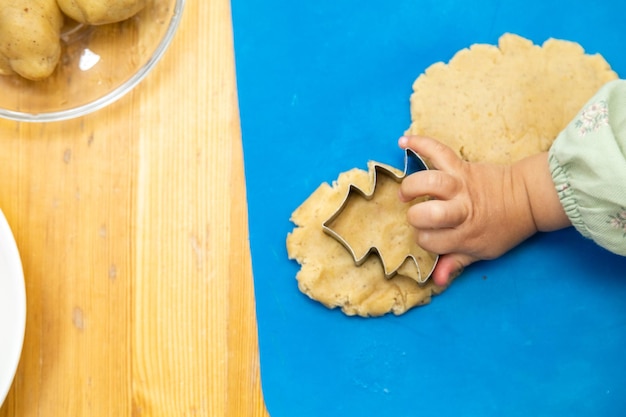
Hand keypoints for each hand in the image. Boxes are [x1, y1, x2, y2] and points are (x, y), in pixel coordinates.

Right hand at [398, 136, 563, 285]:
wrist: (527, 198)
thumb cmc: (503, 228)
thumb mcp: (483, 252)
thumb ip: (457, 263)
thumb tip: (436, 280)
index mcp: (464, 234)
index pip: (428, 240)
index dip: (424, 239)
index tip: (430, 235)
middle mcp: (460, 209)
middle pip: (425, 214)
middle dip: (415, 217)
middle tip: (418, 214)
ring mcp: (461, 185)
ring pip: (429, 181)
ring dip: (411, 186)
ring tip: (407, 193)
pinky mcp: (462, 166)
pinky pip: (438, 150)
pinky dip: (419, 143)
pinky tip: (403, 141)